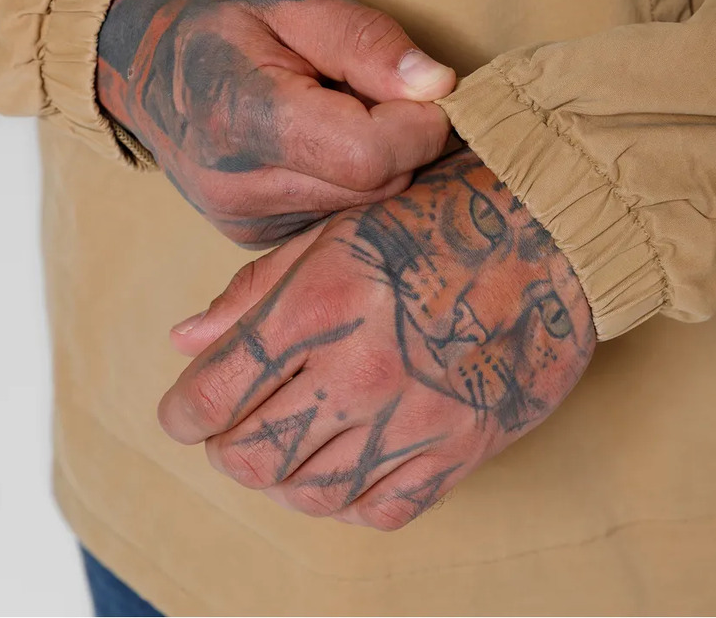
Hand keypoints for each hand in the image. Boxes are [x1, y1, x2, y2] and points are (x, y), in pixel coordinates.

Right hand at [96, 0, 453, 244]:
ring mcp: (246, 220)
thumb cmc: (218, 20)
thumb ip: (365, 41)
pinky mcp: (255, 236)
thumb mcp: (291, 1)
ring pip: (366, 207)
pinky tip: (321, 145)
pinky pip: (339, 216)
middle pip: (377, 184)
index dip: (418, 123)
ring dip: (378, 161)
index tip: (422, 87)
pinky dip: (350, 181)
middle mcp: (241, 186)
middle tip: (374, 89)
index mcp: (244, 117)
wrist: (139, 65)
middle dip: (402, 137)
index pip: (369, 154)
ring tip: (339, 111)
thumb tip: (438, 86)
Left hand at [159, 149, 595, 529]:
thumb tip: (185, 342)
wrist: (549, 235)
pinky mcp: (461, 449)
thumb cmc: (436, 220)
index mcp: (320, 307)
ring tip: (291, 439)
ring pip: (309, 494)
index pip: (213, 395)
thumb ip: (255, 291)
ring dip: (282, 475)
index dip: (181, 412)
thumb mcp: (336, 232)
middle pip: (251, 456)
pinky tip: (345, 464)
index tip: (183, 410)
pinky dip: (345, 499)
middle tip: (235, 423)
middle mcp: (362, 372)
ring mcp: (415, 419)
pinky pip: (380, 510)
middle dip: (225, 446)